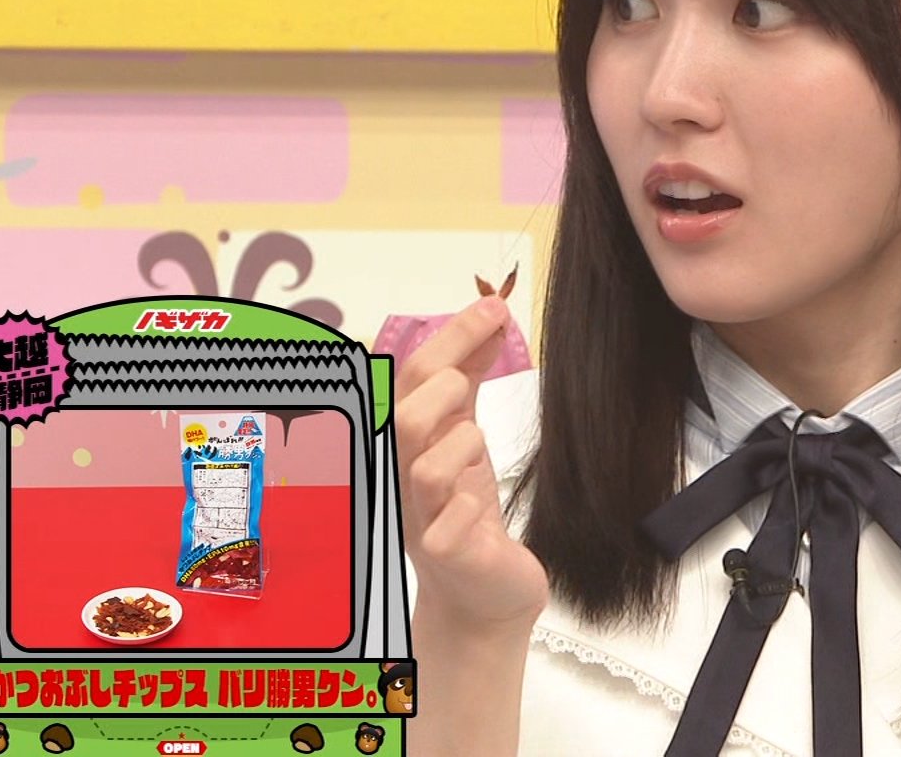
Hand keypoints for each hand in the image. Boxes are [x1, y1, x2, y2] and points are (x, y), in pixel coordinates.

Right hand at [396, 295, 549, 629]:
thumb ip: (471, 378)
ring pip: (424, 470)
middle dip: (441, 384)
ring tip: (478, 445)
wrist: (485, 594)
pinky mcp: (445, 557)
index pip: (412, 378)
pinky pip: (446, 529)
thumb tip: (490, 314)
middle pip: (405, 418)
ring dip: (459, 445)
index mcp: (408, 442)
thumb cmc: (468, 512)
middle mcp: (404, 478)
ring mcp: (420, 519)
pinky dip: (466, 509)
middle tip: (471, 381)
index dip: (452, 337)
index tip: (495, 305)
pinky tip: (478, 509)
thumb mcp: (469, 435)